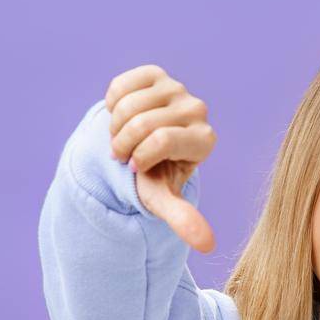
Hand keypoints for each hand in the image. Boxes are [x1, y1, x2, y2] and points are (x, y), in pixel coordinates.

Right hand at [104, 64, 216, 253]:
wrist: (142, 150)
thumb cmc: (155, 178)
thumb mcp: (163, 199)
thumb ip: (183, 219)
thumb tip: (207, 246)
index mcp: (204, 140)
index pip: (161, 140)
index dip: (139, 156)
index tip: (138, 167)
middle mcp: (197, 110)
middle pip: (142, 122)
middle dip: (122, 143)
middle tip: (123, 155)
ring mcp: (177, 89)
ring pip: (129, 103)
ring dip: (114, 126)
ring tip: (123, 138)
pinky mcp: (156, 74)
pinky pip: (120, 86)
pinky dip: (112, 104)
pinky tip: (123, 116)